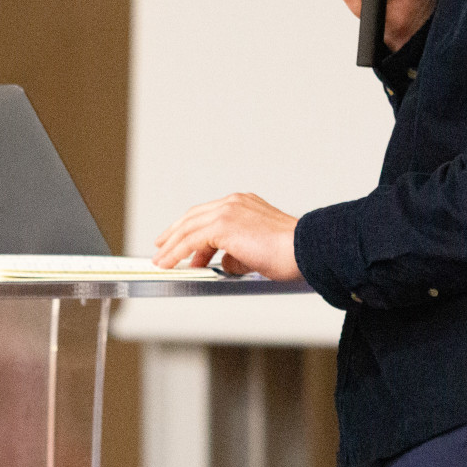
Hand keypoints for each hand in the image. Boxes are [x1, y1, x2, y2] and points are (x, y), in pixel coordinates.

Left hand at [151, 193, 300, 280]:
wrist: (305, 250)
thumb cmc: (291, 254)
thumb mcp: (258, 253)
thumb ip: (238, 255)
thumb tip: (223, 264)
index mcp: (243, 204)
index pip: (208, 214)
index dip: (190, 228)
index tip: (178, 241)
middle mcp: (233, 202)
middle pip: (193, 217)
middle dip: (174, 234)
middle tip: (161, 247)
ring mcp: (227, 210)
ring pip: (189, 227)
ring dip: (171, 246)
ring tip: (161, 261)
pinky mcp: (223, 225)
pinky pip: (191, 240)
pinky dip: (176, 252)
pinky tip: (168, 262)